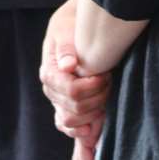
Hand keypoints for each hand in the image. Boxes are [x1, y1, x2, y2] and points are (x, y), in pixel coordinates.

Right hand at [39, 0, 110, 139]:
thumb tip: (68, 65)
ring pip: (72, 121)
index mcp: (49, 71)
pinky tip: (93, 126)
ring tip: (105, 92)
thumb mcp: (66, 30)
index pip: (72, 91)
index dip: (93, 86)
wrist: (72, 27)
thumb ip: (66, 47)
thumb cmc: (71, 27)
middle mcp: (51, 89)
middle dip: (98, 97)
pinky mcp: (65, 108)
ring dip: (94, 112)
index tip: (105, 74)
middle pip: (75, 108)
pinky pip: (68, 128)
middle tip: (109, 80)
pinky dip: (81, 132)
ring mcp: (57, 101)